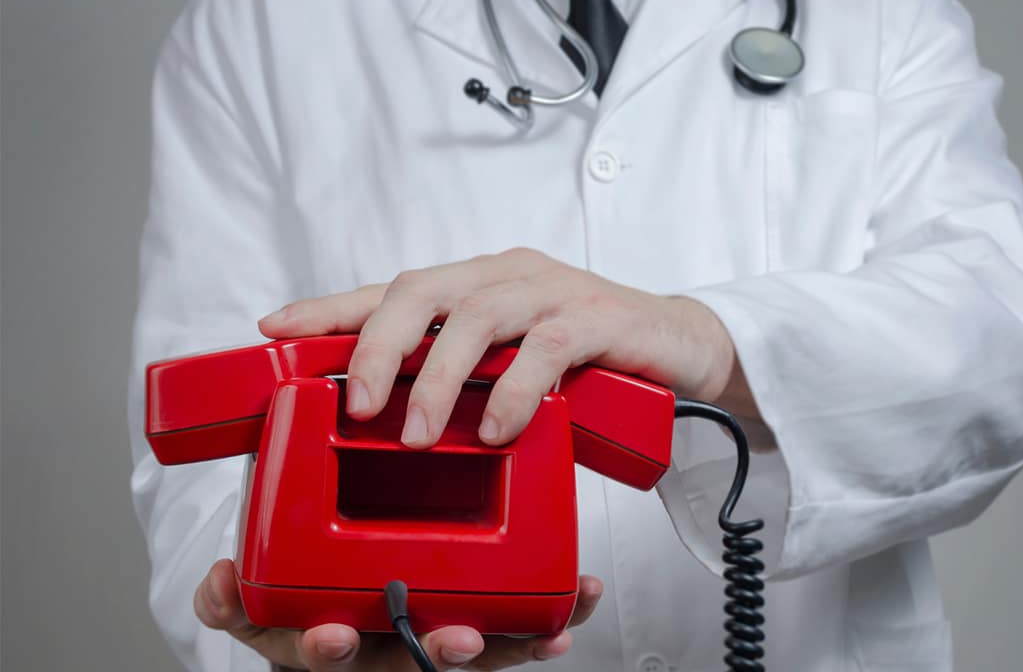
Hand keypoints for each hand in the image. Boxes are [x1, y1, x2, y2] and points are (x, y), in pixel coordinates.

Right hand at [195, 559, 604, 669]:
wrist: (332, 596)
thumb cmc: (302, 597)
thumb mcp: (255, 601)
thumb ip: (232, 598)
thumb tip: (219, 582)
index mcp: (322, 638)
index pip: (324, 650)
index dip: (326, 647)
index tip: (335, 636)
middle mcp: (379, 651)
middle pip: (410, 662)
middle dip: (439, 654)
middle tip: (463, 640)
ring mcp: (420, 644)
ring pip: (469, 653)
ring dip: (511, 646)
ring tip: (546, 637)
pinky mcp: (463, 629)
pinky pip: (512, 633)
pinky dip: (547, 620)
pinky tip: (581, 597)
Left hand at [259, 248, 739, 445]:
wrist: (686, 349)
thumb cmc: (593, 362)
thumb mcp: (516, 367)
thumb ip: (467, 379)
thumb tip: (398, 421)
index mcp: (481, 283)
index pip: (394, 289)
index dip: (332, 306)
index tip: (276, 329)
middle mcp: (511, 276)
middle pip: (425, 290)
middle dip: (380, 347)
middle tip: (358, 409)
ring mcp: (557, 292)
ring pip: (479, 317)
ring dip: (439, 380)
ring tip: (417, 435)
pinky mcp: (602, 318)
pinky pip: (549, 347)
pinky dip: (515, 389)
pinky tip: (499, 429)